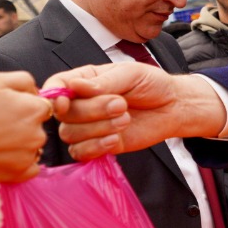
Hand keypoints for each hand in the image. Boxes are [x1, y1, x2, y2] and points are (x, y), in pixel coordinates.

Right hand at [0, 71, 48, 182]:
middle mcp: (37, 134)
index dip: (22, 103)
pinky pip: (28, 167)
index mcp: (34, 109)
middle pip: (36, 125)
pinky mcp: (17, 175)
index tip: (1, 107)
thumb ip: (22, 81)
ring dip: (17, 142)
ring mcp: (28, 156)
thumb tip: (36, 91)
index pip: (41, 104)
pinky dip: (15, 161)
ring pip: (30, 145)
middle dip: (20, 123)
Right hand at [45, 66, 227, 159]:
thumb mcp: (130, 74)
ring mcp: (87, 127)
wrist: (172, 107)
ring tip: (125, 118)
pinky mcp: (97, 146)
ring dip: (98, 128)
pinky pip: (80, 153)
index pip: (55, 87)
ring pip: (70, 134)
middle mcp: (80, 104)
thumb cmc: (151, 85)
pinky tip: (115, 138)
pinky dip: (96, 147)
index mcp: (83, 81)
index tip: (66, 101)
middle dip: (92, 111)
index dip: (55, 96)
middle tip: (121, 104)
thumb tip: (74, 86)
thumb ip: (103, 82)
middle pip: (64, 114)